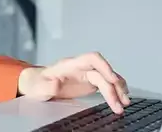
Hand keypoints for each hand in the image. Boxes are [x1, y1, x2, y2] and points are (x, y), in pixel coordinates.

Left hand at [16, 52, 131, 113]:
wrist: (36, 85)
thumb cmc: (37, 84)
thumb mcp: (39, 87)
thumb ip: (47, 86)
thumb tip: (56, 84)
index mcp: (71, 64)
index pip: (92, 58)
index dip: (105, 66)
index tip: (113, 80)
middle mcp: (82, 67)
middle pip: (103, 73)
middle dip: (114, 87)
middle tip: (120, 103)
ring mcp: (87, 74)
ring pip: (108, 79)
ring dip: (118, 90)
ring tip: (124, 104)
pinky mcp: (90, 83)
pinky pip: (107, 84)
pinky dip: (115, 91)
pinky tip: (121, 99)